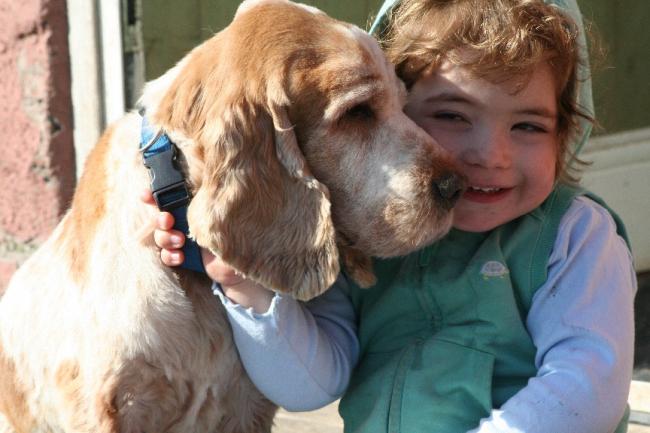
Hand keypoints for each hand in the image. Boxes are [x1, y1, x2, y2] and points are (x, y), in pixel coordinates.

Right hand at [140, 190, 273, 312]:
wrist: (240, 267)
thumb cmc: (237, 236)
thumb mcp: (227, 220)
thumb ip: (215, 209)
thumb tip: (211, 191)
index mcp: (193, 207)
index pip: (169, 196)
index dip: (153, 195)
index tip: (146, 195)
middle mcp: (184, 221)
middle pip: (159, 216)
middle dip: (159, 219)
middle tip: (168, 221)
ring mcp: (181, 239)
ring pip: (160, 236)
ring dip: (165, 238)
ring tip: (180, 242)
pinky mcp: (182, 256)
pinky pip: (166, 255)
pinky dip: (170, 256)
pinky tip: (180, 257)